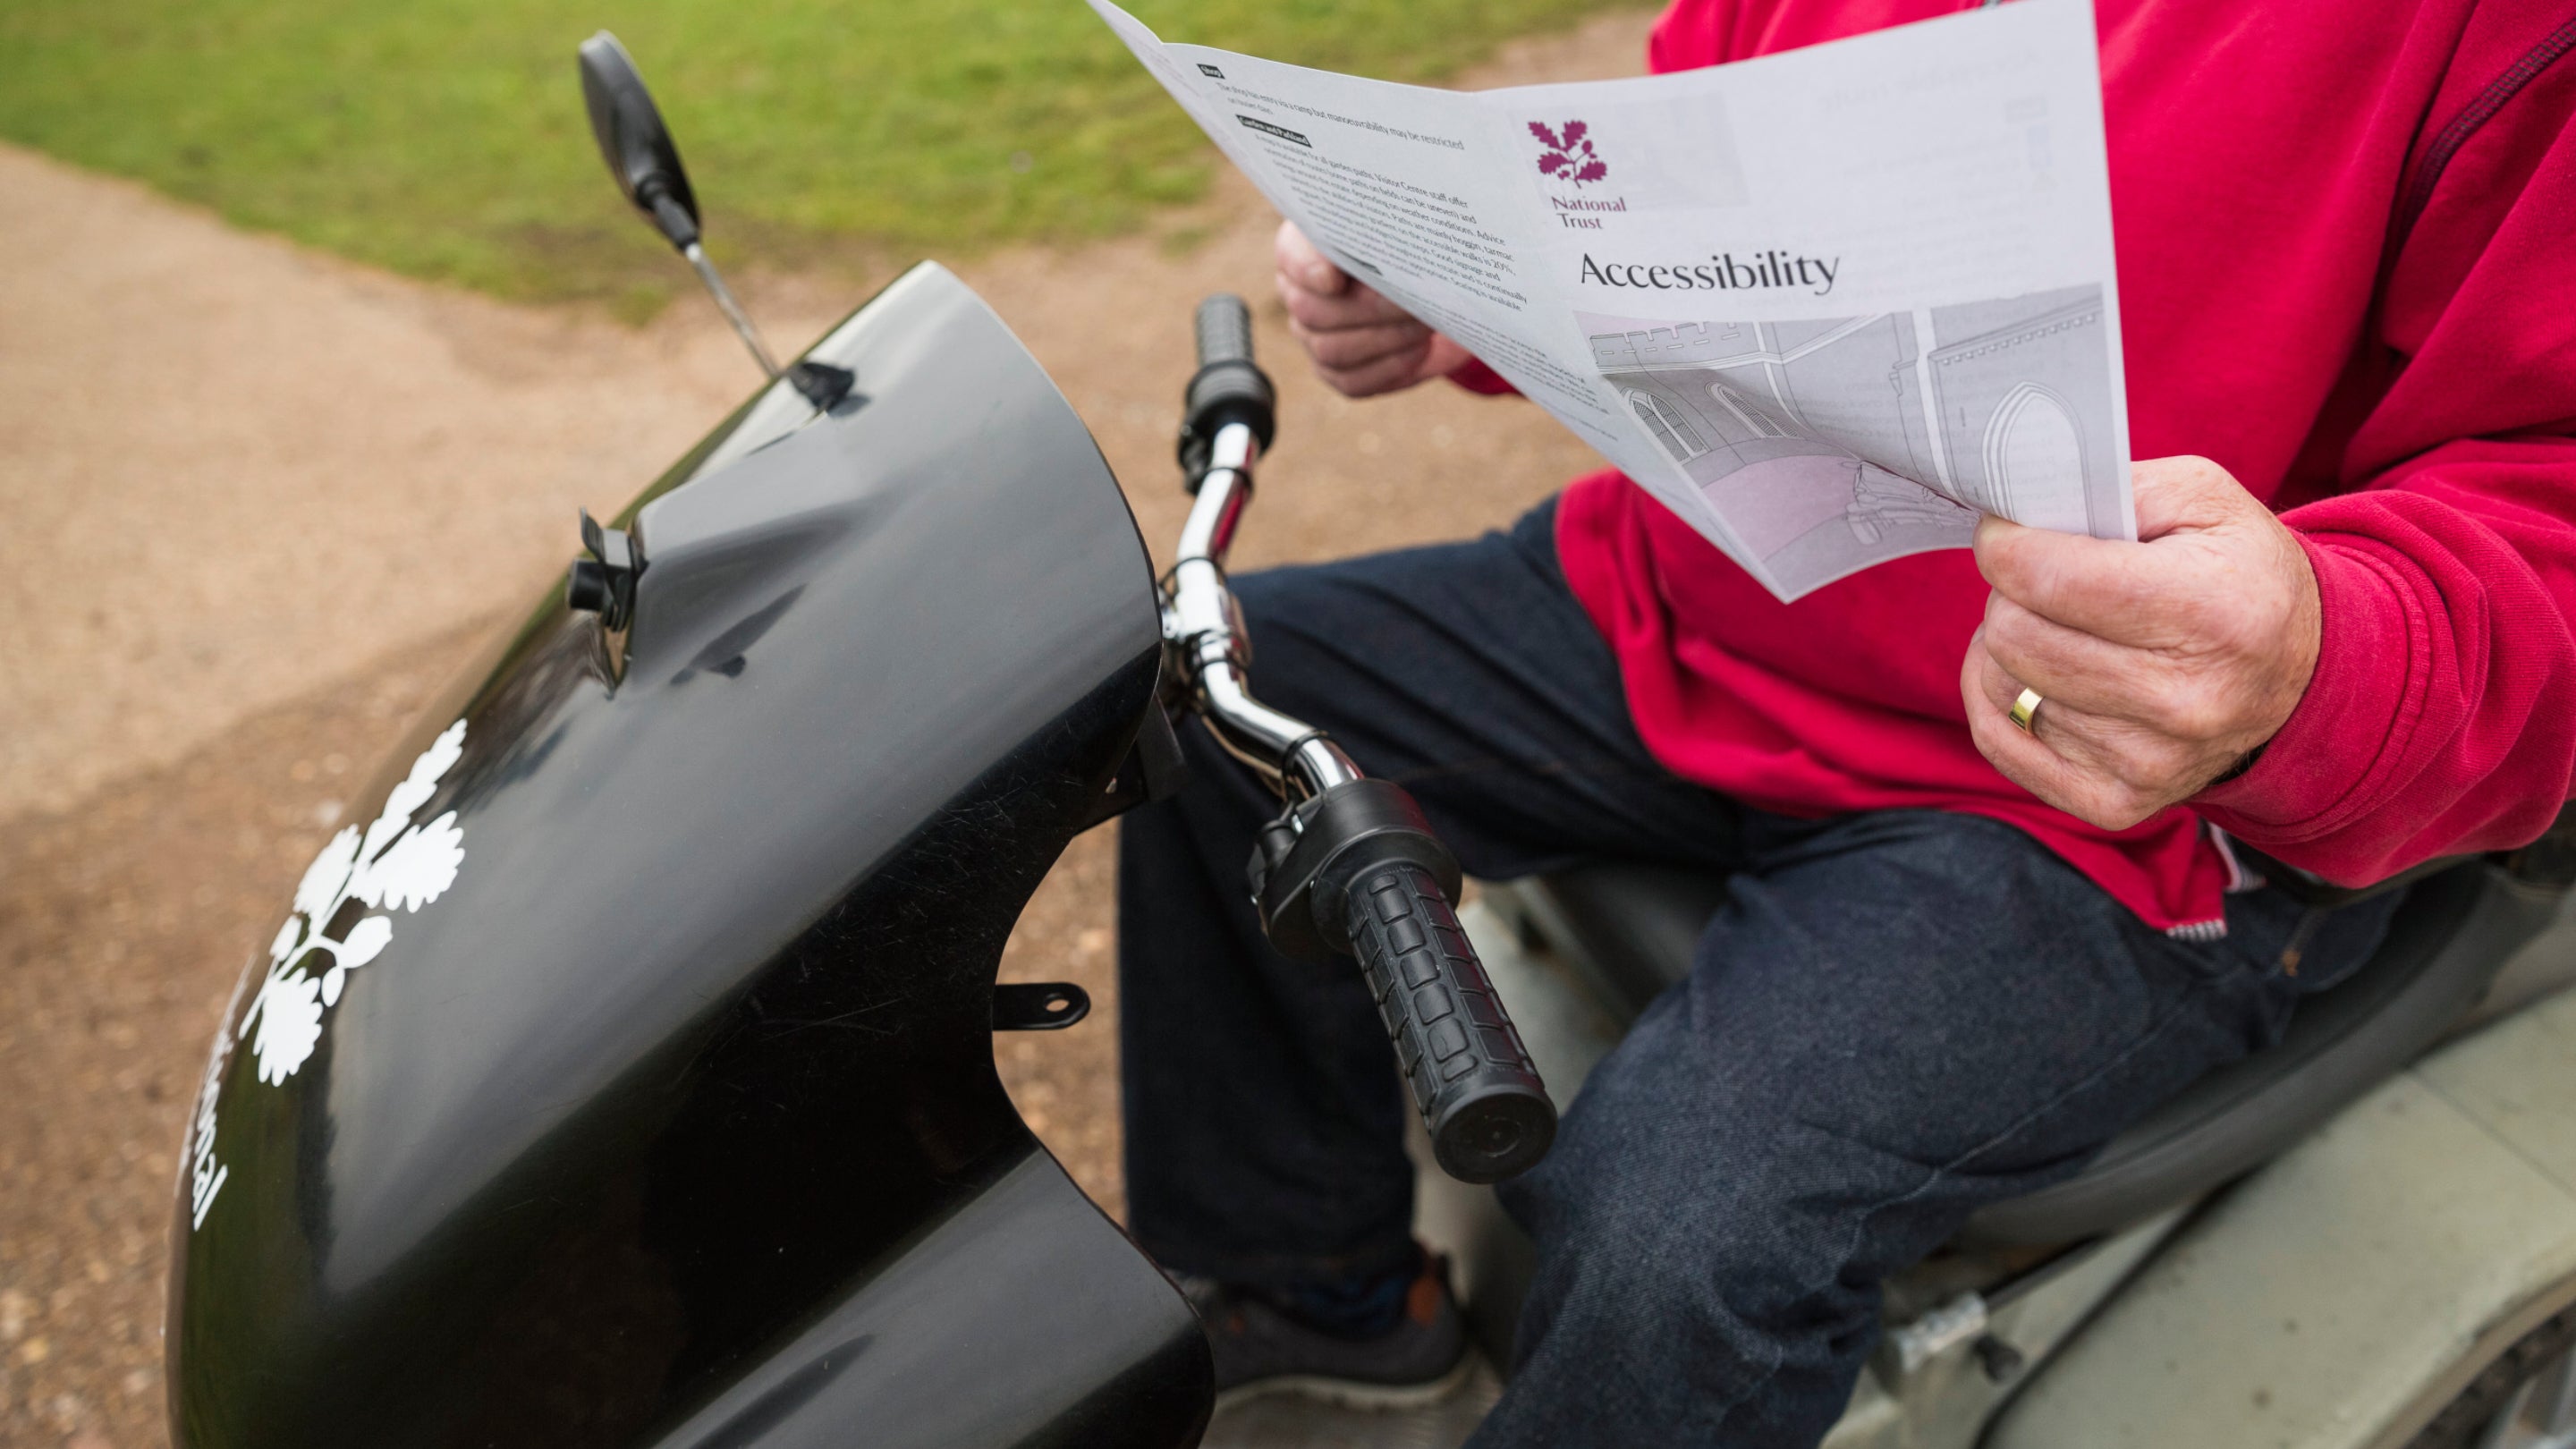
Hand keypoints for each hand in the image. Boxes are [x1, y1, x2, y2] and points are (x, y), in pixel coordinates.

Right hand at [1273, 221, 1471, 396]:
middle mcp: (1300, 292)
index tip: (1334, 277)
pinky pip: (1353, 381)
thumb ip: (1390, 229)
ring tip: (1424, 324)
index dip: (1307, 268)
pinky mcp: (1336, 371)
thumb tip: (1404, 247)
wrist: (1430, 286)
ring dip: (1387, 339)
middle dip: (1370, 308)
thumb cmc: (1408, 246)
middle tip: (1414, 300)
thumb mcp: (1402, 225)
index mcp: (1306, 244)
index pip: (1291, 254)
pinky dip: (1390, 368)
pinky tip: (1419, 350)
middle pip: (1312, 311)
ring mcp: (1312, 336)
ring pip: (1332, 351)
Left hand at [1961, 456, 2321, 829]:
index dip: (2006, 544)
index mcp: (2211, 610)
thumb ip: (2108, 489)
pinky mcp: (2116, 802)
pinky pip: (2001, 741)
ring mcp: (2150, 761)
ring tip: (2059, 627)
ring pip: (2003, 685)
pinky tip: (2033, 672)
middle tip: (2047, 582)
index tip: (2008, 532)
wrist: (2301, 675)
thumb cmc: (2237, 574)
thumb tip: (2017, 513)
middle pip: (2015, 634)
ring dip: (2011, 647)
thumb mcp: (2201, 499)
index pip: (2050, 578)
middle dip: (2013, 594)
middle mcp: (2184, 699)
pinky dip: (2000, 698)